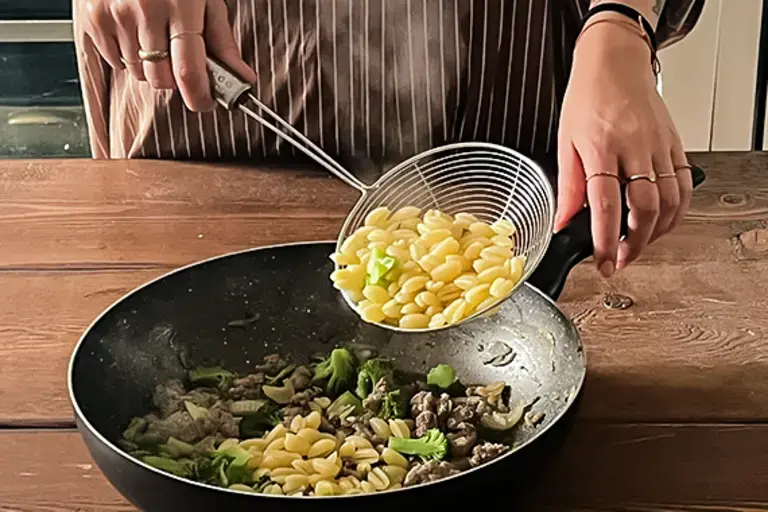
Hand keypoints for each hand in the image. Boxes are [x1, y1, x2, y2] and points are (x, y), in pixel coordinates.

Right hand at [81, 0, 256, 110]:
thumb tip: (242, 77)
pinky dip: (127, 56)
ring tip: (155, 38)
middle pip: (160, 78)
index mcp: (180, 4)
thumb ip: (222, 41)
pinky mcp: (92, 17)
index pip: (188, 71)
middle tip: (179, 60)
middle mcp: (145, 10)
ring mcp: (114, 14)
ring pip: (137, 73)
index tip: (205, 102)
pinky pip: (114, 62)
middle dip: (174, 80)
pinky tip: (134, 32)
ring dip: (151, 67)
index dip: (199, 96)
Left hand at [555, 19, 692, 277]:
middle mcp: (634, 147)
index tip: (602, 262)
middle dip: (635, 244)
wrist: (614, 63)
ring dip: (657, 232)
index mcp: (601, 148)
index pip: (606, 205)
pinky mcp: (674, 144)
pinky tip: (662, 222)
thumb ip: (567, 187)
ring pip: (670, 201)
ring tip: (637, 246)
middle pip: (645, 208)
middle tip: (620, 260)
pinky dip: (676, 210)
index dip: (606, 240)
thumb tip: (562, 224)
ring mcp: (658, 146)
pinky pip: (683, 184)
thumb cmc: (587, 98)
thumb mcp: (565, 141)